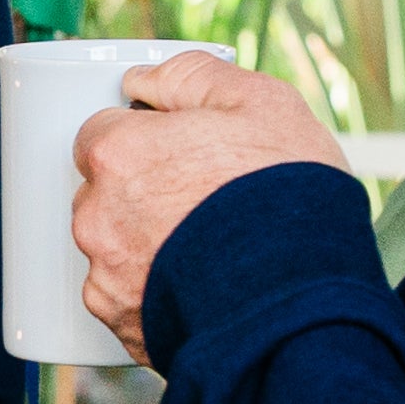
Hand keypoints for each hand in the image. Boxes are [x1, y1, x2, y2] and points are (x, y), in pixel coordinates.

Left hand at [69, 52, 349, 364]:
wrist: (306, 302)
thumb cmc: (288, 196)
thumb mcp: (260, 103)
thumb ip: (191, 77)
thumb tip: (144, 79)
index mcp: (118, 153)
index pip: (101, 134)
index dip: (143, 140)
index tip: (177, 154)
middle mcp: (98, 216)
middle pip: (104, 193)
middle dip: (141, 194)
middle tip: (201, 203)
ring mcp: (107, 276)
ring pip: (113, 249)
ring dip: (145, 246)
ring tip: (208, 252)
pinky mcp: (123, 326)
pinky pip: (126, 300)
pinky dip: (154, 294)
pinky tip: (201, 289)